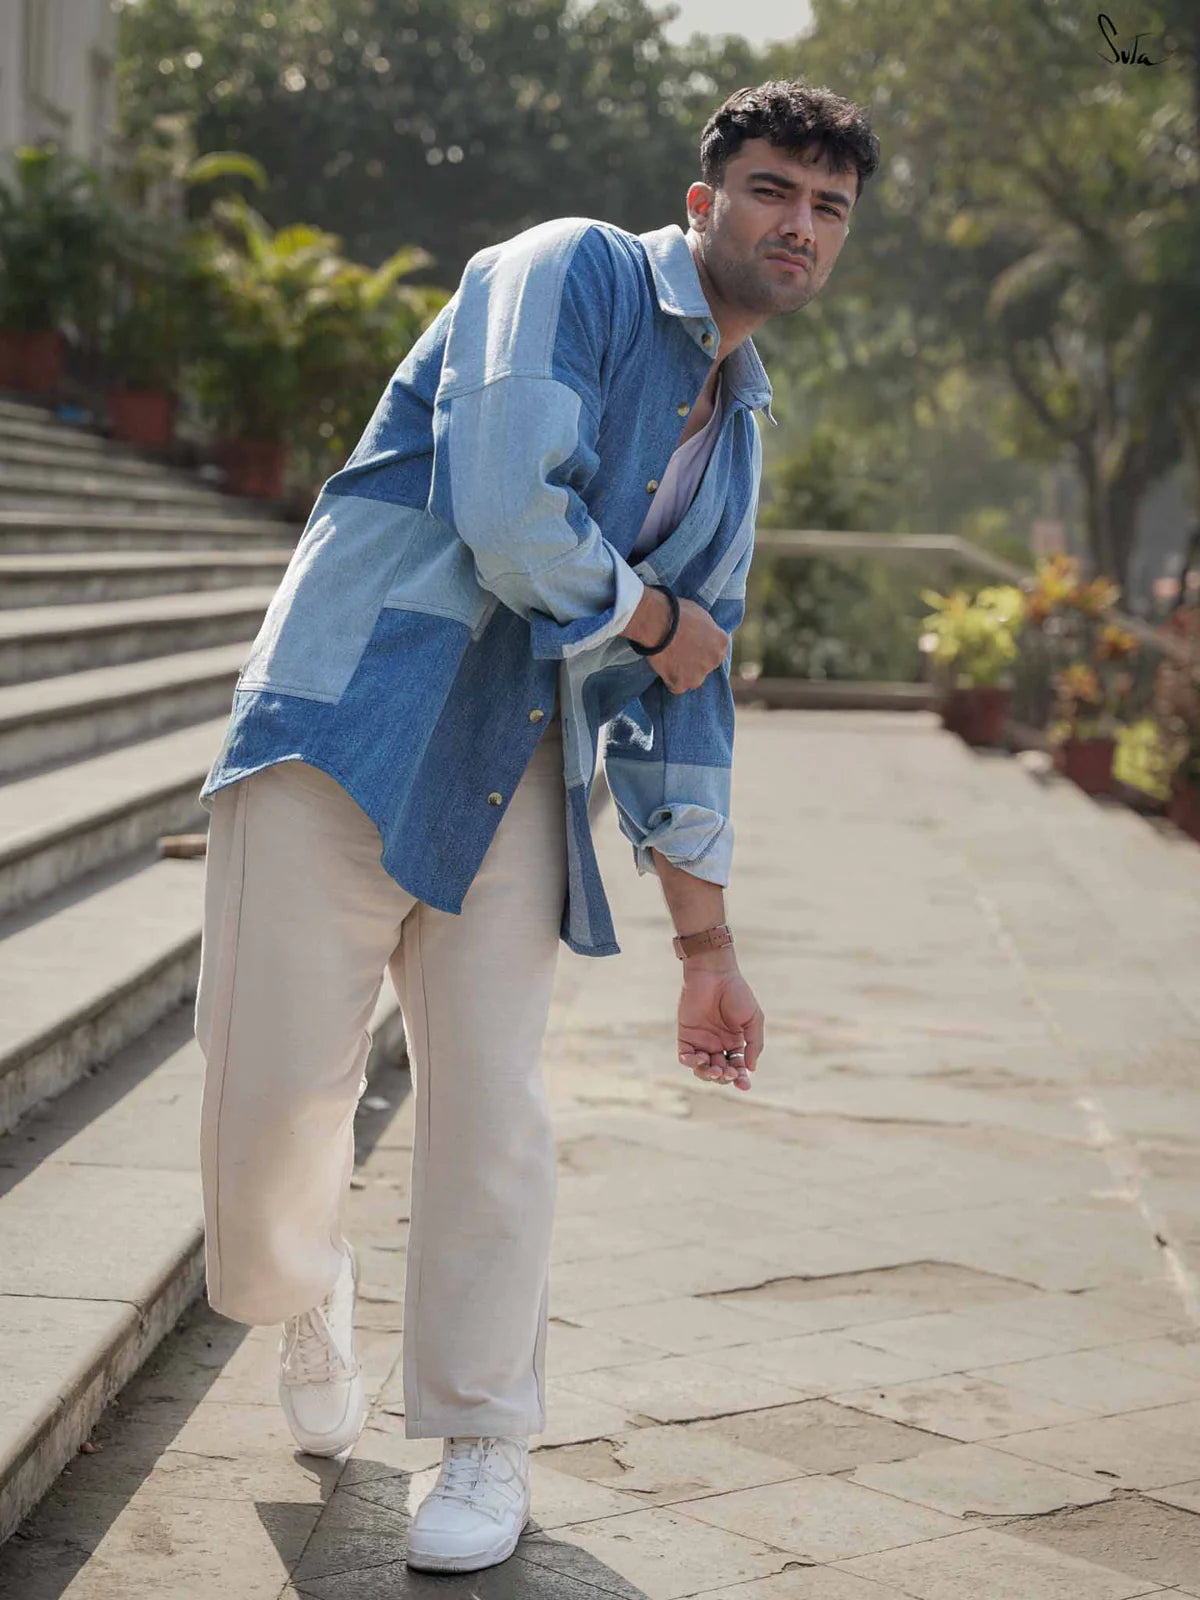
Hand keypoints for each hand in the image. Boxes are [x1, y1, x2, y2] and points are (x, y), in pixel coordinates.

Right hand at [646, 595, 729, 692]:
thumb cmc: (676, 613)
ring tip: (669, 660)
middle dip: (695, 662)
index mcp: (722, 643)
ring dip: (683, 673)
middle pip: (706, 666)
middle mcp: (714, 660)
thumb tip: (703, 633)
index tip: (692, 646)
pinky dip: (670, 680)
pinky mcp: (681, 684)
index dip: (703, 649)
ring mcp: (698, 675)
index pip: (716, 651)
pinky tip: (663, 668)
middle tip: (679, 652)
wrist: (658, 622)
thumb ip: (706, 629)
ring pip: (693, 679)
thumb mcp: (700, 615)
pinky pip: (676, 687)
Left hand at [676, 959, 764, 1090]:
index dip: (741, 1079)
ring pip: (702, 1069)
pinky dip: (690, 1062)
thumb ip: (754, 1044)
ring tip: (715, 1068)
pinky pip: (685, 1056)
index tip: (744, 1085)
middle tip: (727, 1072)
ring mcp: (701, 1040)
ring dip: (708, 1074)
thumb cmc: (737, 993)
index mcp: (734, 1042)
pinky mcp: (686, 1034)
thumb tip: (751, 1069)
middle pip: (720, 1071)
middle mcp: (717, 1044)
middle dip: (724, 1077)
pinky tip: (699, 1060)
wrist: (715, 974)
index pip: (737, 1067)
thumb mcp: (753, 1019)